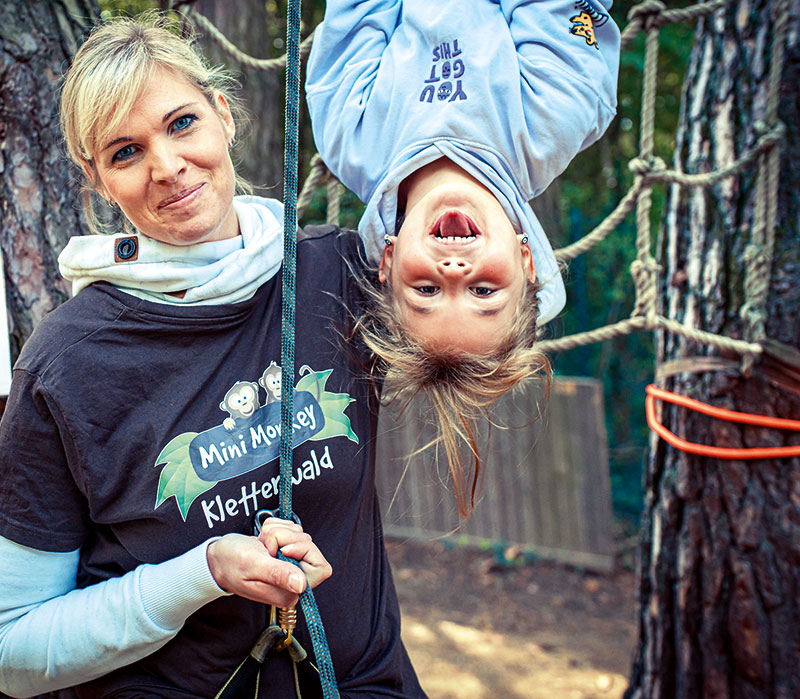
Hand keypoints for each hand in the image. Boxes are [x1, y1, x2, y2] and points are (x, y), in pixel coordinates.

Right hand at [206, 525, 330, 607]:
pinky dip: (277, 528)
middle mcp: (294, 582)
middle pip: (310, 546)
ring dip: (279, 532)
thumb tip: (301, 584)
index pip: (321, 568)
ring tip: (262, 545)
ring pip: (300, 536)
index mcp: (290, 591)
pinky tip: (263, 540)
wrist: (217, 558)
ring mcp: (291, 567)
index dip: (305, 551)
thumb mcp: (253, 565)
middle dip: (287, 537)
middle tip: (267, 546)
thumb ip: (277, 574)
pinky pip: (293, 530)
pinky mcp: (287, 554)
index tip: (284, 549)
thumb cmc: (230, 563)